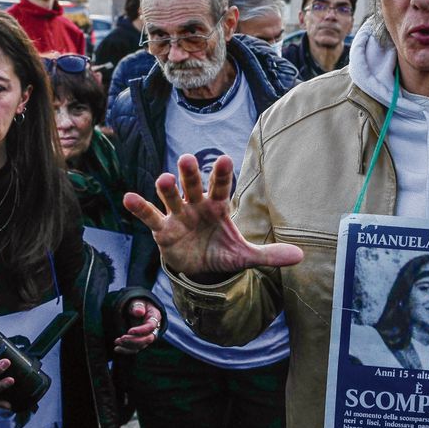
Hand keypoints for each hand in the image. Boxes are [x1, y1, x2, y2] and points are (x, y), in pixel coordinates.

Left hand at [115, 299, 162, 354]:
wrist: (135, 309)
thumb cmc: (137, 304)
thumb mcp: (137, 302)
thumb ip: (138, 306)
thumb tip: (139, 312)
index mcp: (155, 317)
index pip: (151, 326)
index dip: (141, 330)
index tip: (129, 331)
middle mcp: (153, 329)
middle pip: (148, 339)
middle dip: (134, 340)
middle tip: (122, 338)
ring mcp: (147, 336)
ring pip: (141, 346)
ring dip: (128, 346)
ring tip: (117, 341)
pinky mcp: (140, 342)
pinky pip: (135, 349)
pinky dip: (126, 350)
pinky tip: (116, 348)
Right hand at [123, 154, 303, 278]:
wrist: (199, 268)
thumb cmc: (221, 252)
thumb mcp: (245, 256)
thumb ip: (269, 254)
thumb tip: (300, 256)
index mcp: (219, 206)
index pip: (221, 187)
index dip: (221, 174)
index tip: (224, 159)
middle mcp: (197, 205)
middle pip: (193, 185)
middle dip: (190, 173)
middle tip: (188, 159)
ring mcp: (178, 215)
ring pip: (171, 197)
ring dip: (167, 189)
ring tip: (163, 180)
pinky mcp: (162, 229)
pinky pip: (150, 216)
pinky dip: (139, 207)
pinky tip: (128, 197)